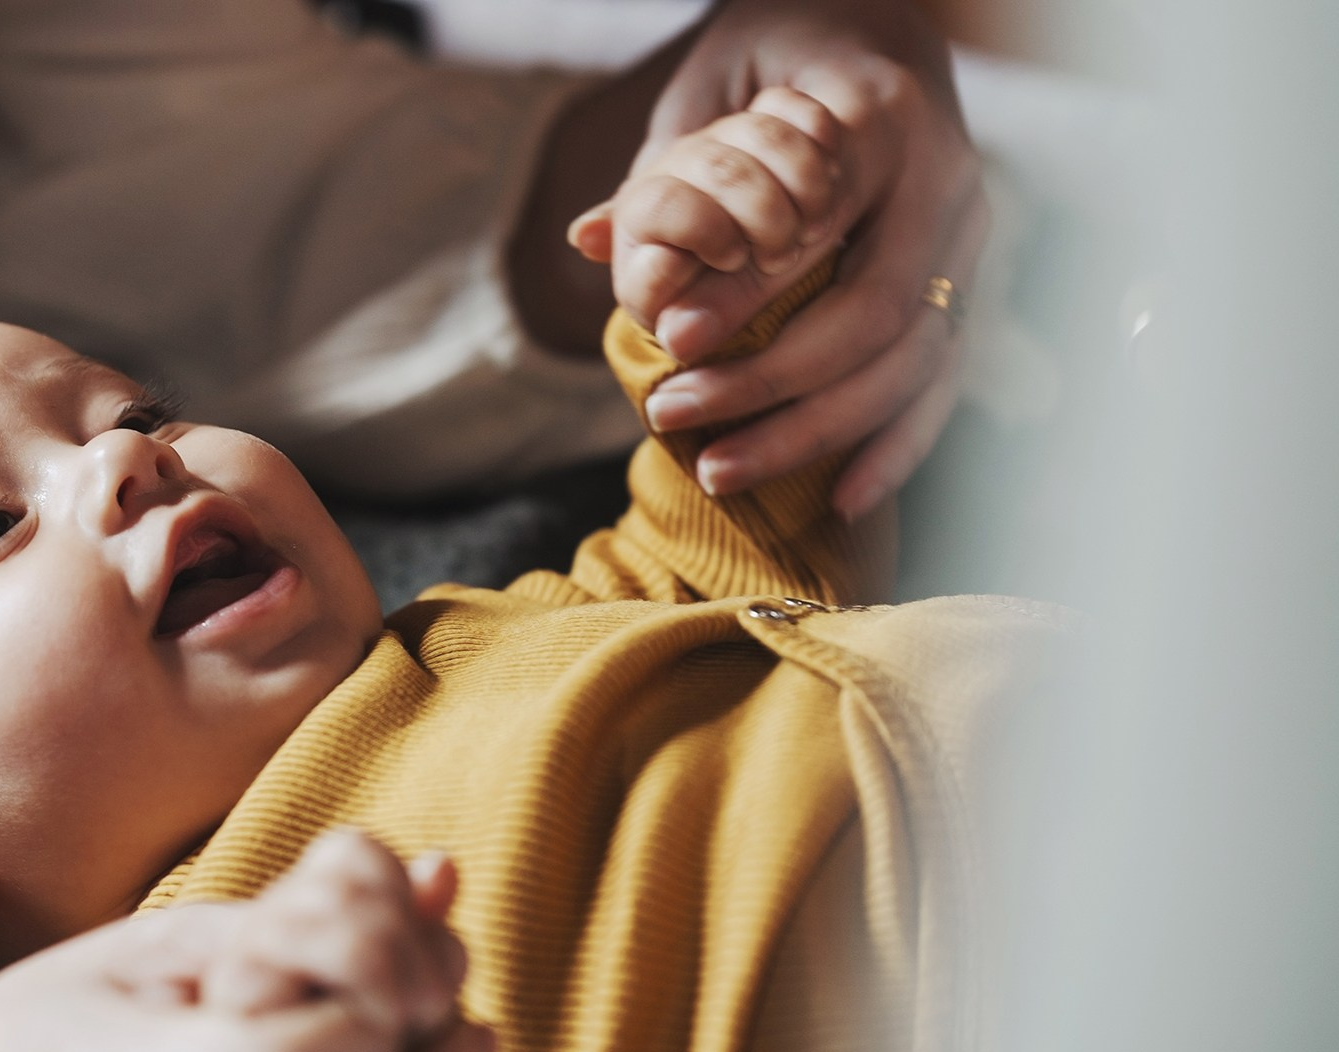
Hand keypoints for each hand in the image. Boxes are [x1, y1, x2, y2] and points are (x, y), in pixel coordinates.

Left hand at [586, 0, 987, 518]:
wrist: (879, 33)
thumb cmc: (783, 56)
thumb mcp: (715, 81)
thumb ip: (663, 164)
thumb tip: (591, 239)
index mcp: (882, 118)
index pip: (817, 224)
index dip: (745, 294)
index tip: (668, 340)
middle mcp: (945, 183)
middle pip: (871, 313)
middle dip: (767, 383)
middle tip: (669, 414)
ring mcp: (967, 244)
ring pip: (909, 364)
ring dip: (813, 432)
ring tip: (719, 472)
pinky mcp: (966, 291)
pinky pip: (942, 384)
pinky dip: (897, 448)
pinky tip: (841, 499)